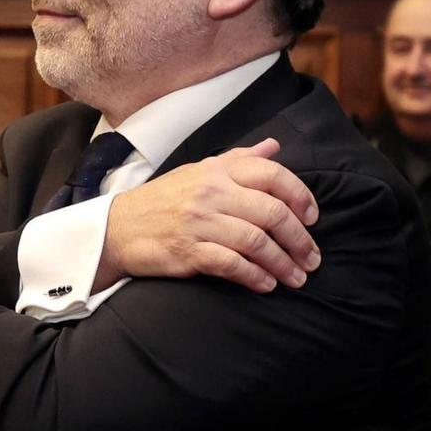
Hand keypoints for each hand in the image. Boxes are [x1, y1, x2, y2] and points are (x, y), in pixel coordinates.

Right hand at [100, 138, 319, 292]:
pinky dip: (254, 277)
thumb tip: (274, 146)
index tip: (312, 218)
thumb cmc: (163, 200)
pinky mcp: (188, 251)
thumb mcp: (198, 170)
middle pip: (272, 212)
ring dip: (283, 264)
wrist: (117, 228)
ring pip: (256, 242)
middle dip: (299, 239)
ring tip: (296, 278)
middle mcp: (211, 192)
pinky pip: (231, 265)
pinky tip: (266, 285)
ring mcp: (199, 222)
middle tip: (312, 258)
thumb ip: (239, 159)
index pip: (272, 175)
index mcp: (217, 170)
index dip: (301, 196)